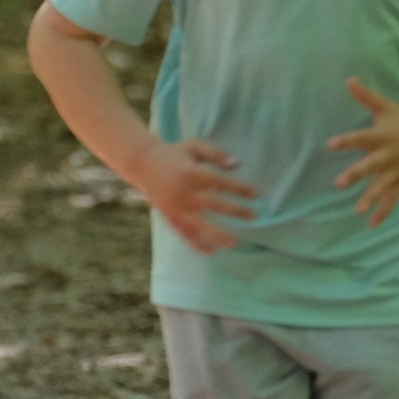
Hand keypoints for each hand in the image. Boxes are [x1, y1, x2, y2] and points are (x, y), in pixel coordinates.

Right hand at [125, 139, 255, 254]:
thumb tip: (237, 165)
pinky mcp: (169, 216)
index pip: (220, 183)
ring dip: (216, 235)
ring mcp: (176, 207)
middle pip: (213, 205)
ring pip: (198, 225)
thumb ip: (215, 154)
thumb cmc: (172, 153)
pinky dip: (196, 244)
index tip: (256, 194)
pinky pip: (184, 233)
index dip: (239, 189)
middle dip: (235, 211)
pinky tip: (210, 252)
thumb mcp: (194, 146)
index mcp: (191, 173)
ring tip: (234, 243)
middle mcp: (184, 193)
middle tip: (254, 216)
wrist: (142, 163)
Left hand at [329, 78, 398, 224]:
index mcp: (381, 136)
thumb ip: (365, 96)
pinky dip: (383, 212)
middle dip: (356, 174)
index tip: (330, 145)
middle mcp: (388, 155)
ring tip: (357, 210)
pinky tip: (371, 225)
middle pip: (370, 166)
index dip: (346, 141)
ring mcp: (396, 170)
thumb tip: (348, 79)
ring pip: (382, 186)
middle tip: (339, 183)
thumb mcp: (384, 106)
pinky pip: (392, 198)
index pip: (360, 138)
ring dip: (370, 198)